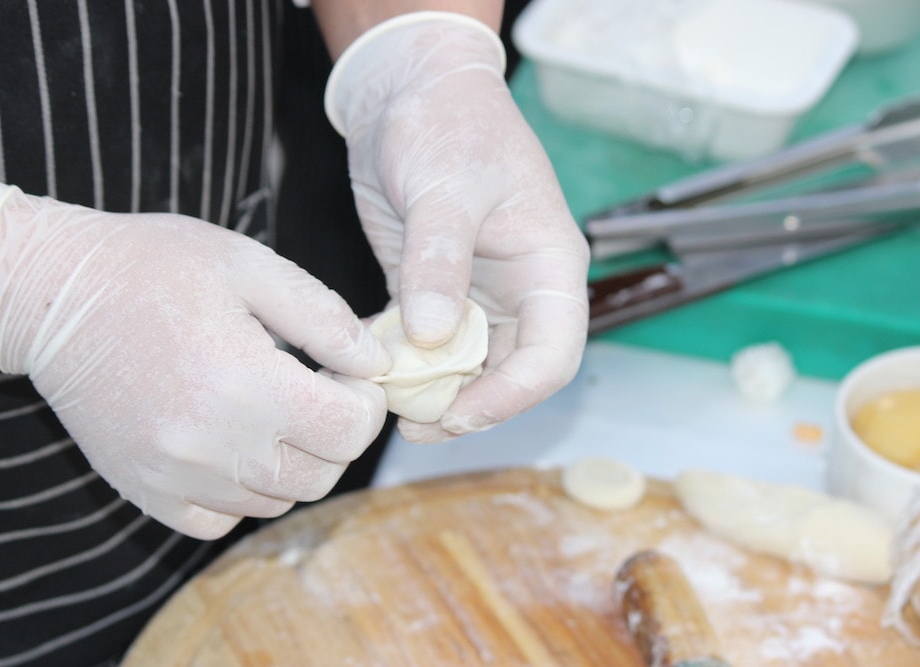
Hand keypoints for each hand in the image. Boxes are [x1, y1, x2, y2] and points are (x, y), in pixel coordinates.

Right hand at [0, 181, 390, 538]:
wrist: (50, 294)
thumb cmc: (152, 267)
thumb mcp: (250, 266)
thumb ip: (325, 319)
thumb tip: (376, 364)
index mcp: (245, 383)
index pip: (349, 430)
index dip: (366, 401)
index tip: (348, 374)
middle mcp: (211, 444)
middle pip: (322, 475)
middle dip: (337, 434)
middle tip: (317, 389)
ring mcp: (175, 476)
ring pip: (277, 501)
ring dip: (294, 461)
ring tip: (273, 409)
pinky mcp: (146, 491)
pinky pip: (221, 521)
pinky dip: (243, 492)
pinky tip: (233, 442)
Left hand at [326, 12, 589, 441]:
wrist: (409, 90)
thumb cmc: (447, 123)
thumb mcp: (445, 189)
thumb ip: (439, 262)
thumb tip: (430, 337)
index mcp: (549, 268)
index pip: (553, 355)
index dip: (512, 397)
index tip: (456, 416)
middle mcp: (519, 290)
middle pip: (510, 373)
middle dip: (467, 407)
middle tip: (410, 424)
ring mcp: (477, 293)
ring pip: (465, 366)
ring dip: (430, 391)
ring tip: (383, 403)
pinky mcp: (433, 289)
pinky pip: (424, 343)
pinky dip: (400, 362)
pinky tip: (366, 368)